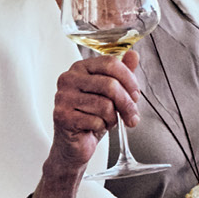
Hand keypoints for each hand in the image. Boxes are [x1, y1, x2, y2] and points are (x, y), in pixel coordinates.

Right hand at [49, 50, 140, 173]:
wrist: (74, 143)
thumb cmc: (92, 115)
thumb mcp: (111, 94)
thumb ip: (122, 73)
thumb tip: (134, 54)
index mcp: (81, 67)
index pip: (111, 63)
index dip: (130, 80)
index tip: (136, 95)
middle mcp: (68, 78)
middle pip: (110, 85)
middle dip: (127, 104)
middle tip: (133, 116)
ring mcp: (63, 97)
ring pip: (105, 105)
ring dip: (113, 118)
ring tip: (106, 121)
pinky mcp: (62, 116)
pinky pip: (96, 120)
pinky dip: (102, 127)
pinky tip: (94, 127)